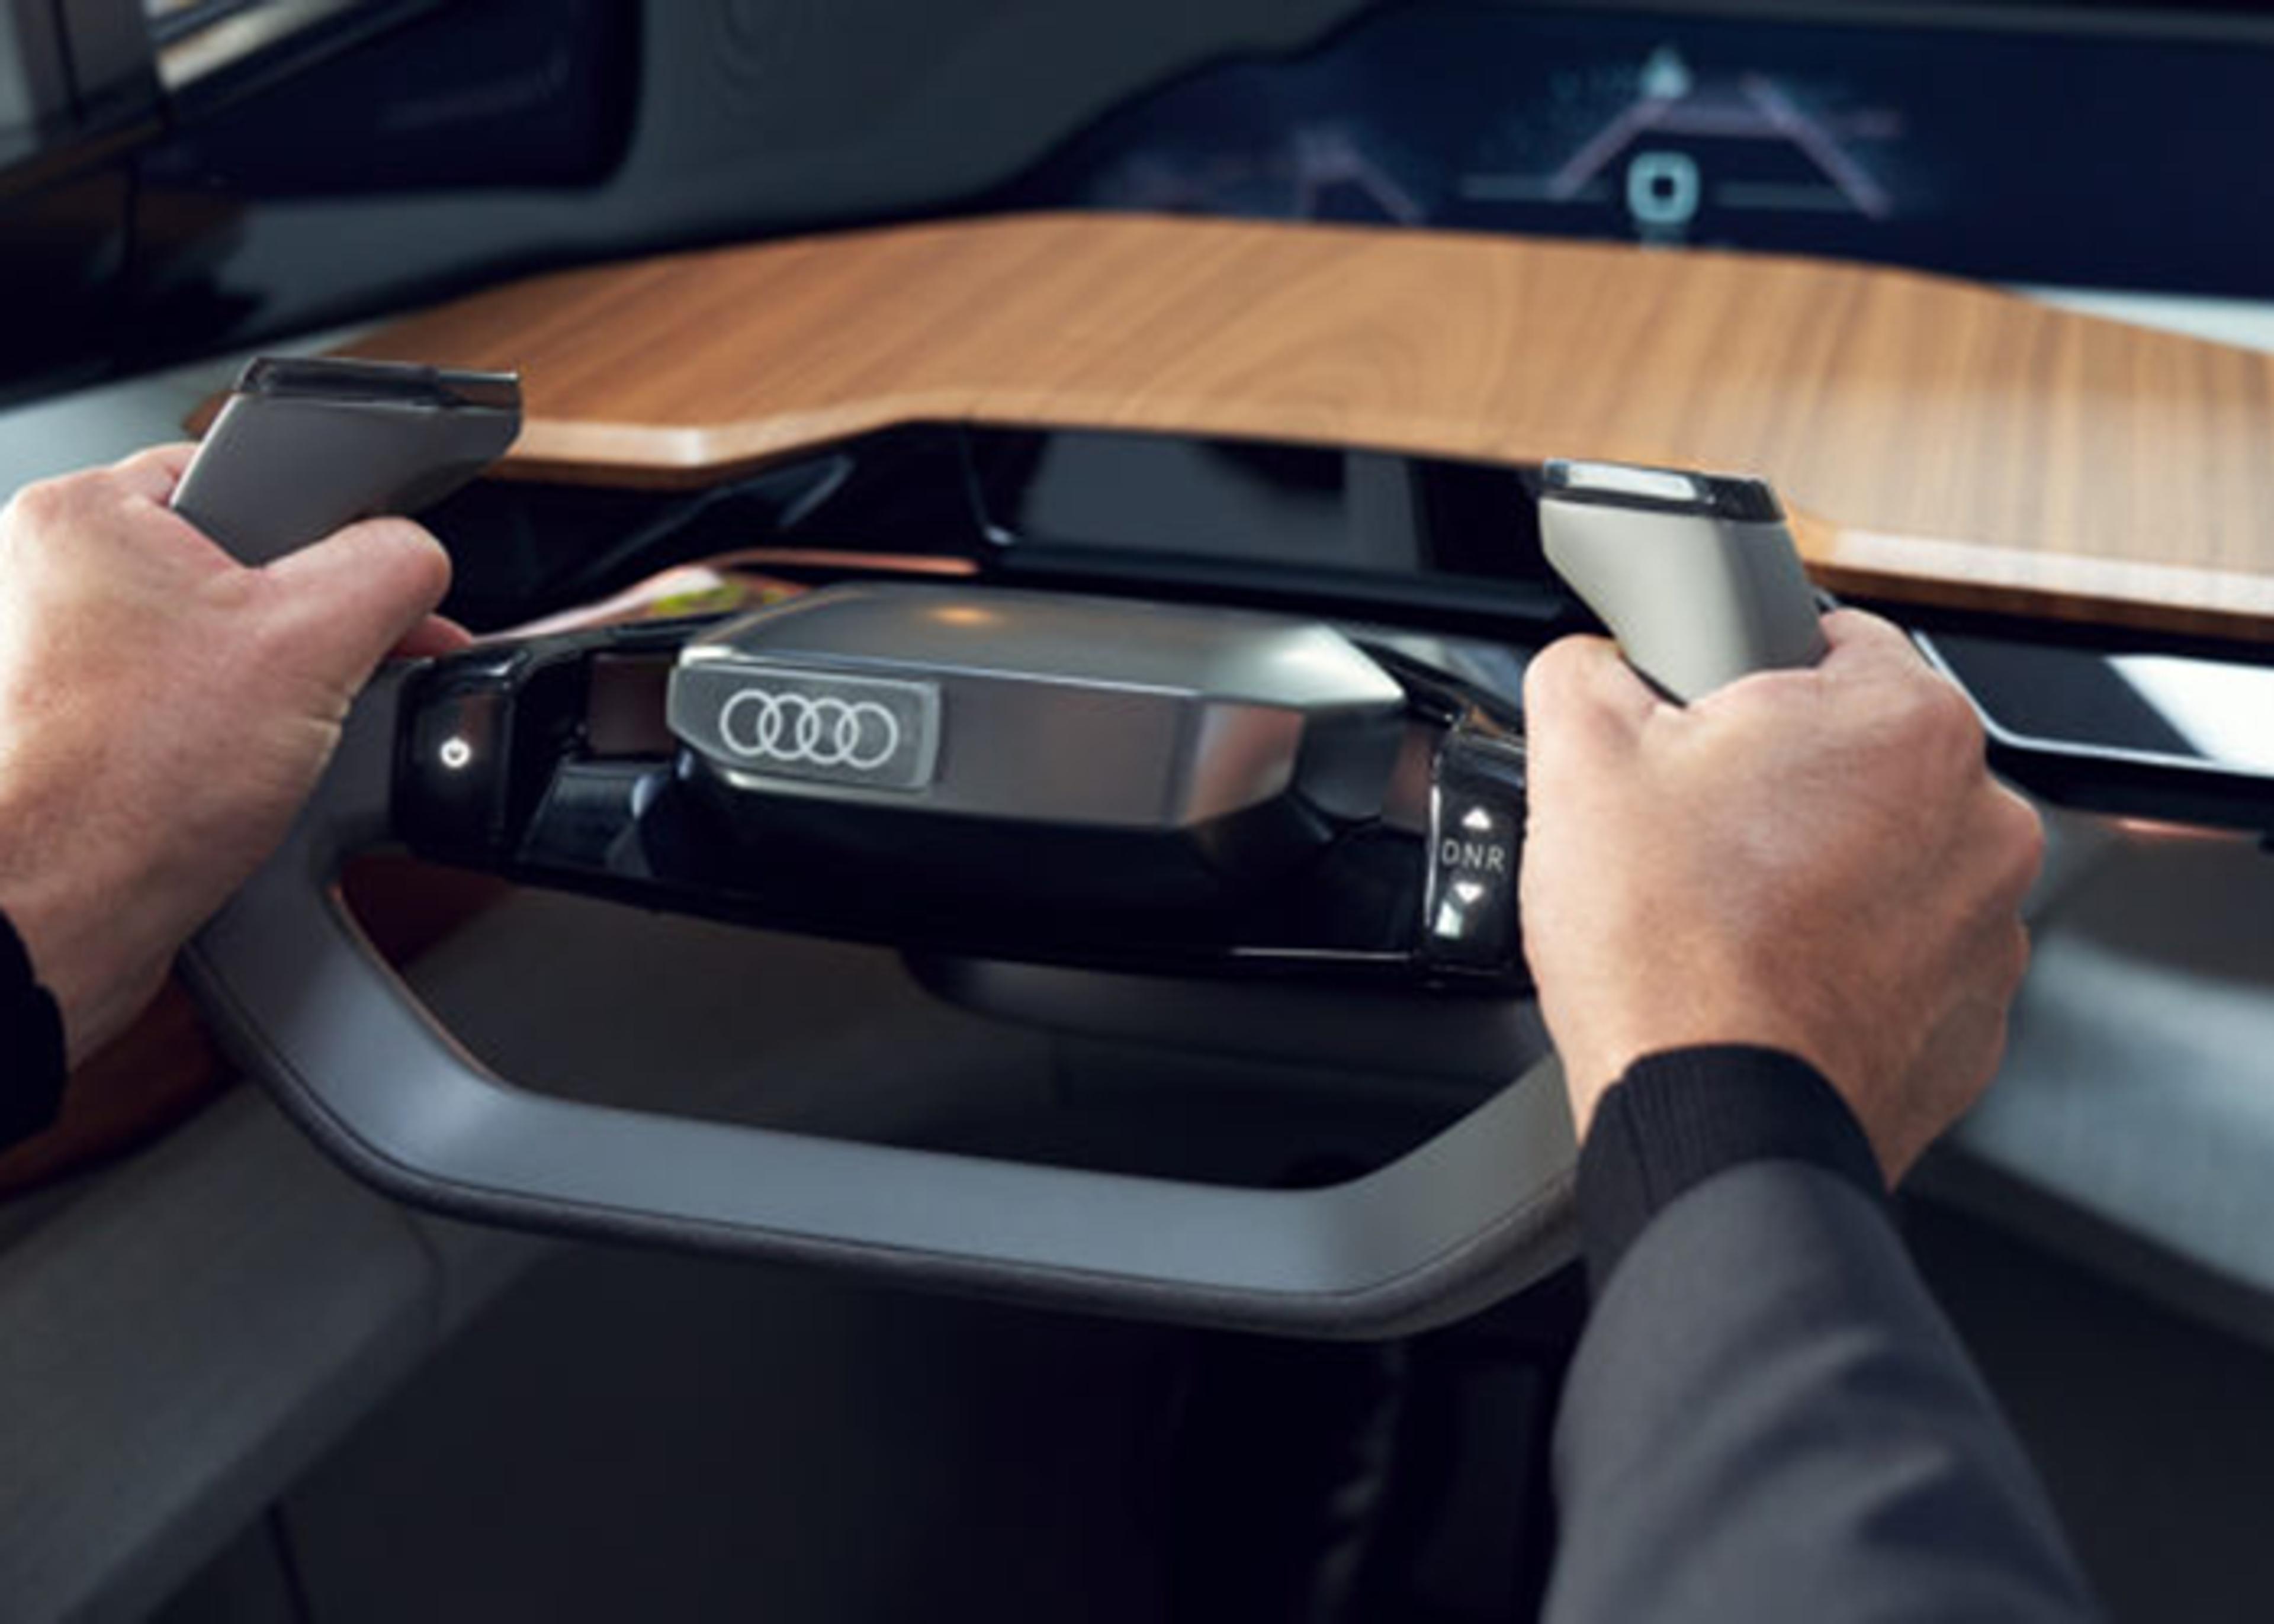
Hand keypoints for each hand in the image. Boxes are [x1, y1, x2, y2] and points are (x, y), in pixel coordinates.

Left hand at [0, 444, 465, 1064]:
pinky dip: (240, 737)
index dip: (339, 533)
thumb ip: (388, 568)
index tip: (375, 591)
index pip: (256, 472)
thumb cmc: (131, 785)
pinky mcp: (86, 734)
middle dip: (320, 626)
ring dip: (286, 688)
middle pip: (250, 565)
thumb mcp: (313, 641)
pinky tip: (253, 775)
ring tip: (286, 736)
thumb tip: (416, 556)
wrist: (61, 917)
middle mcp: (58, 576)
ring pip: (228, 644)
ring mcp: (66, 660)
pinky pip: (199, 708)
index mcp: (89, 514)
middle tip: (339, 675)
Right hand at [1519, 609, 2042, 1182]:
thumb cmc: (1667, 950)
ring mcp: (1989, 928)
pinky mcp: (1973, 1021)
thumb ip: (1585, 673)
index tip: (1697, 736)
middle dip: (1781, 789)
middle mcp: (1980, 816)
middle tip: (1693, 839)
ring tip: (1722, 921)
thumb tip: (1592, 665)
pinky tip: (1761, 983)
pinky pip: (1898, 963)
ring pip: (1884, 864)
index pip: (1832, 643)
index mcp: (1905, 721)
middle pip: (1859, 764)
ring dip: (1816, 879)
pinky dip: (1839, 967)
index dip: (1742, 681)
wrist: (1711, 1120)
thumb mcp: (1578, 759)